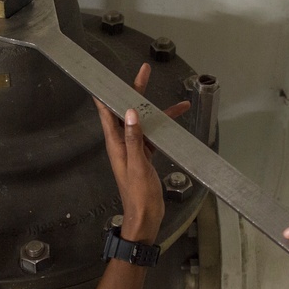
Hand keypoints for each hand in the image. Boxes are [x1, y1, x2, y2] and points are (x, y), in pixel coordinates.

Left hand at [95, 63, 189, 242]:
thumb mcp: (137, 165)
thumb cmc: (138, 195)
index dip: (108, 93)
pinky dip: (164, 129)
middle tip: (145, 71)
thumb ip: (134, 139)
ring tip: (181, 103)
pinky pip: (153, 137)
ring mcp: (134, 150)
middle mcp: (122, 144)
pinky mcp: (145, 157)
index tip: (108, 76)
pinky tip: (178, 124)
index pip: (108, 113)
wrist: (145, 218)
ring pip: (144, 123)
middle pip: (128, 112)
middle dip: (136, 92)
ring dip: (158, 113)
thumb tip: (132, 112)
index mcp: (115, 144)